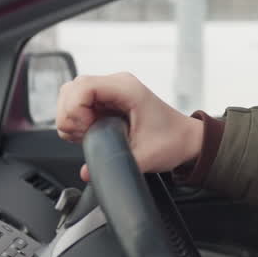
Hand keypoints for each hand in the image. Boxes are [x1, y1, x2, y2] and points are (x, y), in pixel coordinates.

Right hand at [55, 72, 203, 181]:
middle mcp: (116, 85)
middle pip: (71, 90)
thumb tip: (87, 171)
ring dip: (72, 119)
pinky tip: (91, 133)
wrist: (186, 140)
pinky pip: (78, 104)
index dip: (75, 110)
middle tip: (87, 135)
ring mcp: (110, 92)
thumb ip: (116, 164)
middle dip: (71, 117)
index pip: (82, 87)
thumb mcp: (146, 156)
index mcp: (126, 88)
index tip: (87, 130)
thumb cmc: (172, 141)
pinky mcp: (106, 101)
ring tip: (90, 135)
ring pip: (71, 96)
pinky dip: (77, 120)